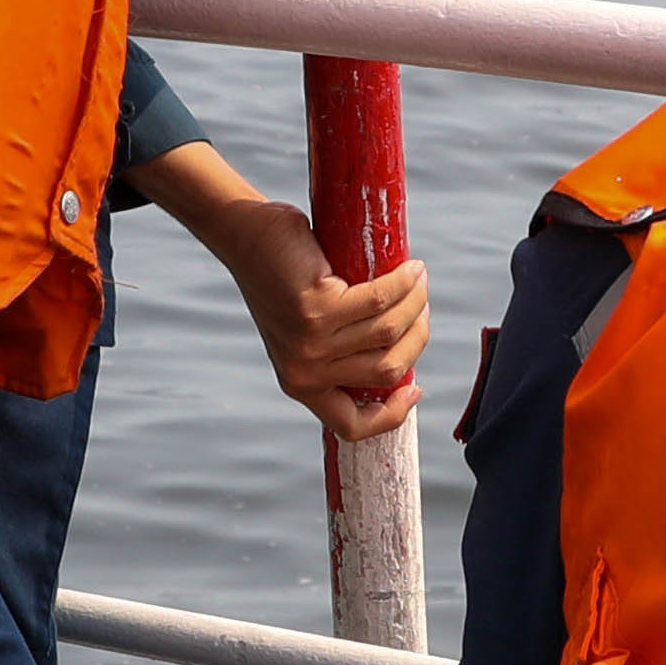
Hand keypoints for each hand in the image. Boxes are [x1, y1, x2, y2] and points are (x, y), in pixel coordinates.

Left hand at [146, 138, 425, 438]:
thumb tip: (401, 358)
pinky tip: (410, 269)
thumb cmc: (283, 279)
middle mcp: (304, 372)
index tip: (414, 388)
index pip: (352, 426)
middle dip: (417, 337)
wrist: (245, 238)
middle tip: (421, 306)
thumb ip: (342, 351)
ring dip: (415, 302)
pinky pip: (379, 300)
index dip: (392, 415)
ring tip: (417, 278)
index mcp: (301, 385)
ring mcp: (310, 342)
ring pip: (389, 331)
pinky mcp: (316, 309)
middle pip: (389, 370)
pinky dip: (403, 283)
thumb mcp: (309, 329)